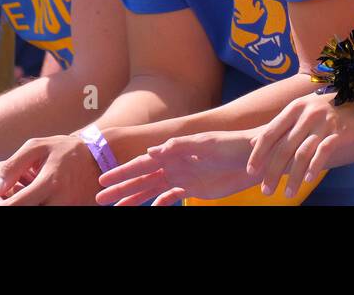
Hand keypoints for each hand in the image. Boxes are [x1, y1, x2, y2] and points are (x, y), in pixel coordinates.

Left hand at [0, 134, 101, 205]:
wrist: (101, 157)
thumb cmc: (65, 150)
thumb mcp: (38, 147)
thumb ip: (14, 165)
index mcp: (50, 182)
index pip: (14, 205)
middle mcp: (61, 201)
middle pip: (26, 214)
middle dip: (10, 209)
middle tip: (7, 200)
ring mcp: (70, 209)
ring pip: (39, 215)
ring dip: (26, 208)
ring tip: (24, 198)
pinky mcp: (76, 212)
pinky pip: (52, 214)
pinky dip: (40, 207)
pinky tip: (37, 199)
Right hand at [96, 129, 260, 205]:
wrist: (254, 157)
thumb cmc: (231, 145)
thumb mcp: (206, 143)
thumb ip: (179, 146)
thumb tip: (151, 152)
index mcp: (174, 152)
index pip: (142, 163)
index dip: (122, 172)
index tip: (103, 180)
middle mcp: (174, 164)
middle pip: (141, 178)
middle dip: (121, 188)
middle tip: (100, 199)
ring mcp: (182, 177)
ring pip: (151, 189)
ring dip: (134, 198)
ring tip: (116, 208)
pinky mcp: (193, 188)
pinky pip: (170, 198)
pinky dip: (158, 204)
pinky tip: (148, 210)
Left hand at [247, 92, 353, 197]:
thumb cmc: (325, 110)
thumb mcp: (301, 111)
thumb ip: (280, 126)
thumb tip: (252, 142)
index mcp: (293, 108)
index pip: (270, 133)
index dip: (258, 153)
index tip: (250, 170)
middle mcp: (306, 115)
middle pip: (284, 148)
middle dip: (273, 172)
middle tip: (265, 190)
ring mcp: (323, 124)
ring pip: (302, 154)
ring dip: (293, 177)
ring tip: (287, 194)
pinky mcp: (338, 133)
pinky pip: (323, 153)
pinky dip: (314, 167)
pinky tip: (309, 179)